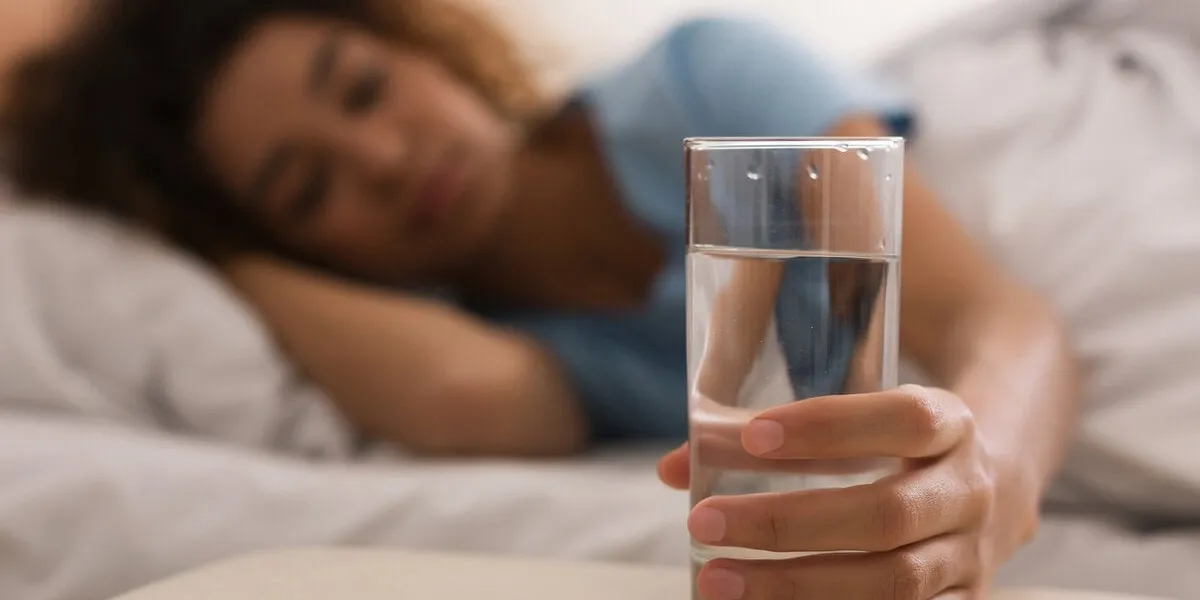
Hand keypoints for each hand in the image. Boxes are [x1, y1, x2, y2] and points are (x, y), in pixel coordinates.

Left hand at [659, 385, 1040, 599]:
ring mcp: (970, 557)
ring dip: (797, 586)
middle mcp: (969, 492)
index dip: (829, 427)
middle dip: (788, 523)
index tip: (751, 435)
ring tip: (715, 581)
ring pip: (892, 583)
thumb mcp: (859, 415)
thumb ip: (768, 433)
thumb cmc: (894, 443)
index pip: (903, 420)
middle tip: (704, 523)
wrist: (995, 483)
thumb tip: (673, 469)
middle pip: (886, 515)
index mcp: (952, 424)